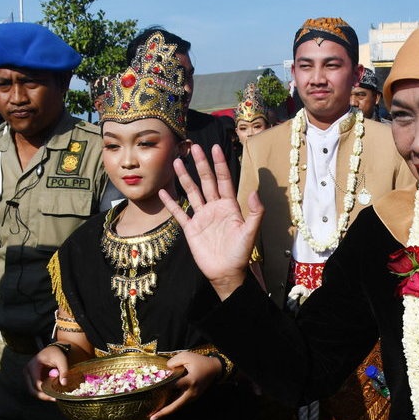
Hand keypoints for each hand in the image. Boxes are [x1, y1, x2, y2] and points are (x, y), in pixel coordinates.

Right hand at [24, 346, 69, 400]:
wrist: (53, 351)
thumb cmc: (57, 354)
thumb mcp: (62, 359)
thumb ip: (64, 370)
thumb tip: (64, 384)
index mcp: (32, 366)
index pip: (36, 383)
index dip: (46, 390)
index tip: (56, 394)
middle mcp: (28, 372)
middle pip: (32, 390)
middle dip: (44, 396)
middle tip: (55, 399)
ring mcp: (29, 377)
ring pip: (34, 391)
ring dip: (44, 396)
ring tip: (55, 397)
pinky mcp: (33, 380)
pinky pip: (37, 390)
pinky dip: (44, 393)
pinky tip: (53, 393)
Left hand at [150, 351, 221, 419]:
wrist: (215, 369)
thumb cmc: (200, 362)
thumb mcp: (186, 356)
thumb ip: (173, 362)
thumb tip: (164, 371)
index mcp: (190, 381)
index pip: (173, 386)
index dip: (161, 389)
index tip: (150, 392)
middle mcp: (191, 392)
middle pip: (175, 405)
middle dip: (163, 412)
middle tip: (151, 418)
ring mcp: (193, 397)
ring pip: (177, 406)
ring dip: (166, 411)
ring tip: (154, 416)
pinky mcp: (193, 398)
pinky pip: (180, 403)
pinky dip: (172, 406)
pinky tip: (163, 409)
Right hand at [160, 144, 262, 299]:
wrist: (226, 273)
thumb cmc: (240, 254)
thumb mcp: (250, 232)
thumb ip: (255, 212)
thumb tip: (254, 191)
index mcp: (229, 206)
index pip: (224, 180)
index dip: (220, 164)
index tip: (216, 148)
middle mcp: (214, 208)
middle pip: (206, 181)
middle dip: (201, 164)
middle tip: (194, 146)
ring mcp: (201, 217)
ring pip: (191, 192)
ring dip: (184, 177)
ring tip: (177, 162)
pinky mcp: (190, 228)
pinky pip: (179, 213)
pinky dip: (171, 202)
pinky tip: (163, 191)